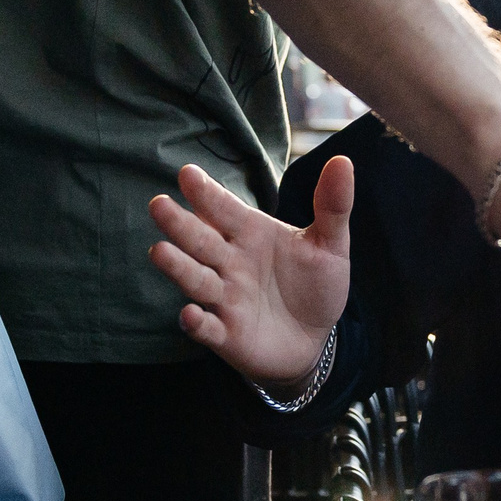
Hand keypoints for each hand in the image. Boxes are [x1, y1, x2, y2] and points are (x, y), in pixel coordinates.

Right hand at [148, 158, 353, 387]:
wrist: (316, 339)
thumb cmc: (315, 285)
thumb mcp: (330, 244)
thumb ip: (332, 206)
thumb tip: (342, 161)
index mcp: (251, 234)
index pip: (224, 209)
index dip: (207, 193)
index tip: (188, 173)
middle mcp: (231, 263)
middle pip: (201, 241)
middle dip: (179, 224)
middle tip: (158, 204)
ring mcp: (226, 299)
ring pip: (197, 280)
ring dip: (178, 267)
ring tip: (158, 251)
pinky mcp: (227, 335)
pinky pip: (207, 328)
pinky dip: (197, 323)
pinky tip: (190, 314)